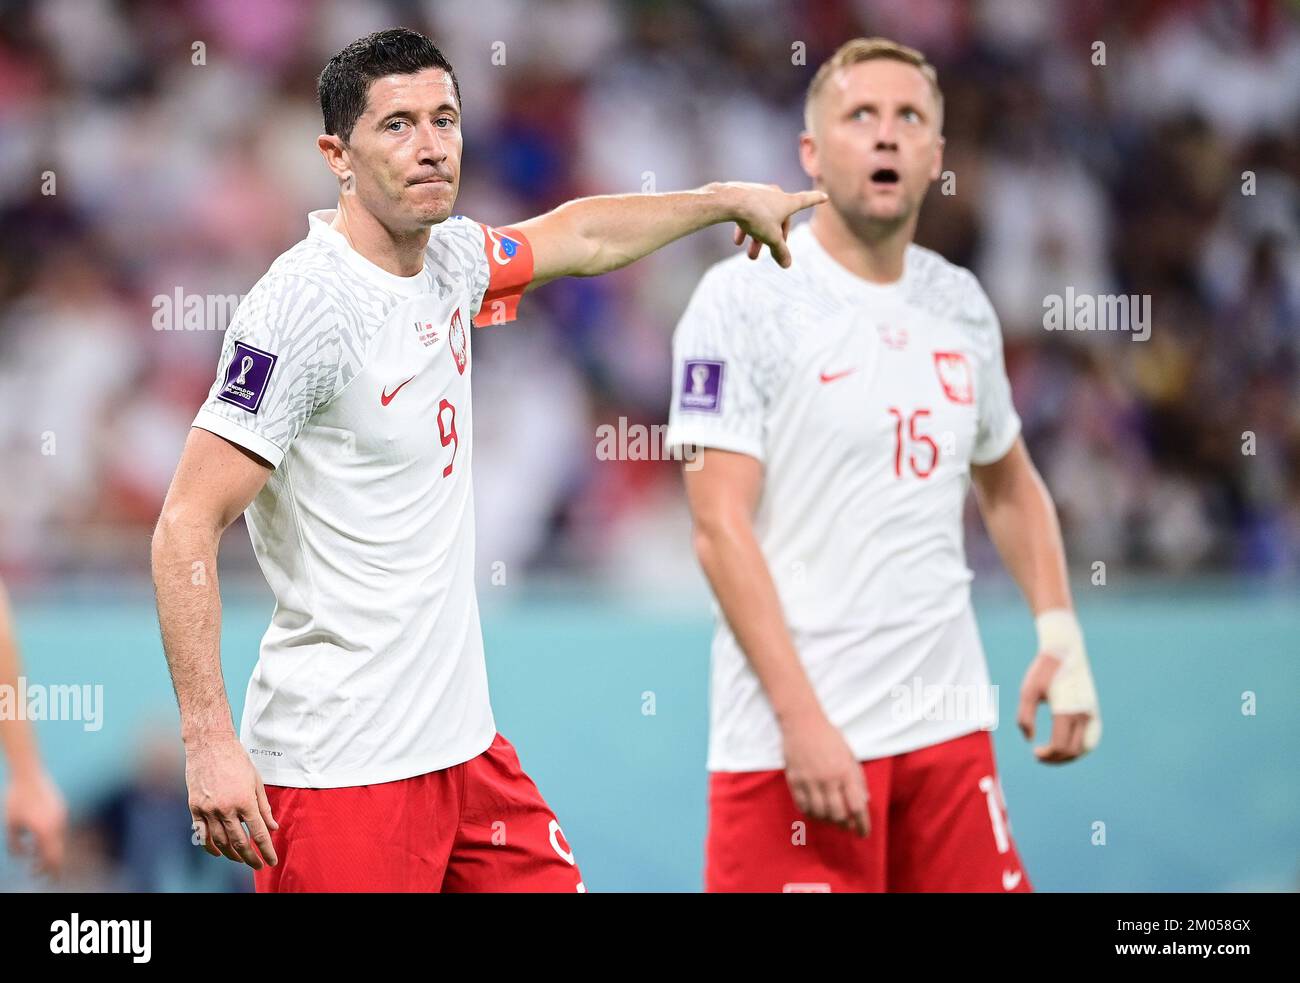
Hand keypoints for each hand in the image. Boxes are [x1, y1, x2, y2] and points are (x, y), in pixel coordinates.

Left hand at [5, 767, 66, 876]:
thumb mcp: (10, 825)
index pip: (51, 858)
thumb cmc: (16, 799)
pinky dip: (49, 837)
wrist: (28, 773)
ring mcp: (62, 815)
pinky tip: (35, 834)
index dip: (47, 871)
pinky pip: (58, 828)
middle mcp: (58, 824)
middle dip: (49, 865)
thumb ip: (15, 844)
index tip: (40, 878)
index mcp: (46, 831)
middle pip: (58, 852)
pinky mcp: (62, 808)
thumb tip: (23, 855)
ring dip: (47, 850)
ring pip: (59, 839)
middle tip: (38, 874)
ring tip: (33, 855)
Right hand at [185, 735, 277, 868]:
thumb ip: (264, 807)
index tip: (271, 861)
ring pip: (220, 841)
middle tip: (258, 865)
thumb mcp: (256, 781)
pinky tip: (218, 852)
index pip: (258, 833)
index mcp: (244, 801)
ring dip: (232, 854)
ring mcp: (208, 809)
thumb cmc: (236, 759)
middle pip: (239, 842)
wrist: (210, 744)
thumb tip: (273, 827)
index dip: (266, 850)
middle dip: (250, 858)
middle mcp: (225, 808)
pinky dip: (210, 846)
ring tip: (241, 859)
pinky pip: (201, 834)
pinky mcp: (194, 807)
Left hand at [723, 182, 827, 267]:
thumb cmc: (755, 217)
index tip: (825, 197)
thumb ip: (780, 251)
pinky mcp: (744, 194)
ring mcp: (759, 192)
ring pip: (762, 218)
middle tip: (767, 255)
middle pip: (779, 220)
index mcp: (787, 201)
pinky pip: (749, 213)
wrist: (728, 201)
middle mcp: (775, 194)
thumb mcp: (771, 238)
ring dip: (757, 237)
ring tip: (750, 255)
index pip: (806, 200)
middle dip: (773, 240)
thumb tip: (787, 265)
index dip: (816, 200)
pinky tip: (737, 241)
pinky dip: (746, 227)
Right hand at [780, 708, 869, 835]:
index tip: (863, 833)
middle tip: (847, 826)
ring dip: (828, 820)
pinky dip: (811, 813)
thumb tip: (863, 801)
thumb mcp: (850, 754)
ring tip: (832, 819)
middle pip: (837, 814)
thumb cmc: (829, 736)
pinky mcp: (794, 780)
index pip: (857, 806)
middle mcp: (828, 778)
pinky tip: (816, 812)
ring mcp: (809, 780)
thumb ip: (857, 778)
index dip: (862, 824)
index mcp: (845, 771)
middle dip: (844, 825)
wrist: (802, 722)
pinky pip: (803, 806)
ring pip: (819, 813)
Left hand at [1018, 608, 1101, 763]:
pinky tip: (1067, 746)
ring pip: (1086, 747)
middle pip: (1073, 750)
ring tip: (1054, 754)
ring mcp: (1091, 712)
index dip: (1048, 755)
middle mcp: (1083, 714)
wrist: (1065, 651)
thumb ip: (1025, 718)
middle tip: (1041, 755)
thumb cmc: (1043, 670)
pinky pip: (1093, 737)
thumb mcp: (1027, 692)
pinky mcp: (1094, 710)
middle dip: (1057, 758)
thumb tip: (1030, 740)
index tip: (1035, 752)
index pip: (1060, 746)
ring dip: (1071, 756)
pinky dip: (1082, 747)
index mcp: (1066, 710)